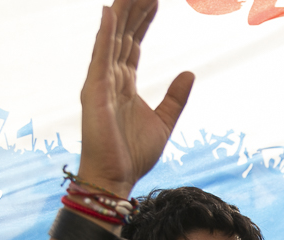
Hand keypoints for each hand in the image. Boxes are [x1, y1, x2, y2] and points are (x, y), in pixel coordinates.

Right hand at [76, 0, 194, 197]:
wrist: (116, 177)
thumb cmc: (133, 154)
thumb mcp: (164, 122)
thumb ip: (175, 97)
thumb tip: (189, 72)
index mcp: (124, 84)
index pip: (133, 44)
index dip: (143, 22)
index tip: (154, 1)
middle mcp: (109, 78)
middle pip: (123, 35)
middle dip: (133, 10)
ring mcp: (100, 82)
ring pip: (112, 38)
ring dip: (121, 13)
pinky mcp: (95, 91)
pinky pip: (101, 56)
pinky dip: (105, 33)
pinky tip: (110, 11)